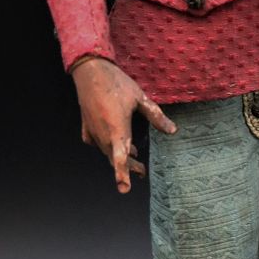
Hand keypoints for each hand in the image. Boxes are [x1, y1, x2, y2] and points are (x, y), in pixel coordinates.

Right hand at [71, 57, 176, 192]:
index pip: (120, 157)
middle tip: (143, 171)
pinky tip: (111, 141)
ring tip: (134, 155)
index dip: (123, 174)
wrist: (90, 71)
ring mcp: (92, 130)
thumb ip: (156, 116)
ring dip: (119, 156)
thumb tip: (172, 131)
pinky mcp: (86, 126)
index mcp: (117, 128)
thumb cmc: (117, 83)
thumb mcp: (140, 98)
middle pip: (115, 158)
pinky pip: (95, 142)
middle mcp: (103, 133)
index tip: (124, 188)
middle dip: (130, 166)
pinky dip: (106, 146)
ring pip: (106, 151)